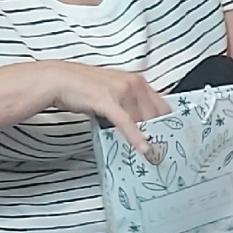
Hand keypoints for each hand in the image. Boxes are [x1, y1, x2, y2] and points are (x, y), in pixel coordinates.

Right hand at [36, 62, 168, 159]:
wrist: (60, 79)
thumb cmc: (85, 86)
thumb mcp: (114, 90)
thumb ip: (130, 101)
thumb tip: (143, 120)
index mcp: (136, 80)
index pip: (161, 104)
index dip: (168, 121)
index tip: (173, 135)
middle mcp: (133, 83)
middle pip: (155, 113)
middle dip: (160, 132)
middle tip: (164, 150)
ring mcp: (121, 92)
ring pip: (142, 119)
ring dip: (148, 137)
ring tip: (154, 153)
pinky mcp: (108, 102)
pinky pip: (126, 122)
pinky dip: (135, 136)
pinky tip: (143, 148)